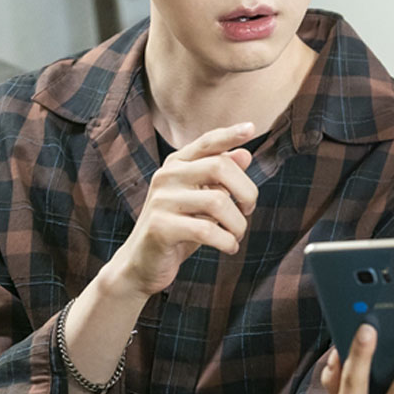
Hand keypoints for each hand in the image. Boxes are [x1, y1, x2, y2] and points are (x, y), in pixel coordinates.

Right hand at [105, 122, 259, 299]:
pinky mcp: (160, 227)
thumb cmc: (180, 229)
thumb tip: (245, 154)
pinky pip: (206, 230)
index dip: (230, 135)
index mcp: (177, 165)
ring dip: (238, 223)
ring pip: (218, 201)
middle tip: (248, 211)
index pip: (207, 142)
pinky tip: (230, 247)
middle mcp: (167, 176)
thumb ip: (220, 179)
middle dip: (246, 191)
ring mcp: (161, 200)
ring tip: (237, 235)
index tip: (251, 128)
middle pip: (219, 167)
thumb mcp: (202, 201)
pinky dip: (226, 241)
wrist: (141, 265)